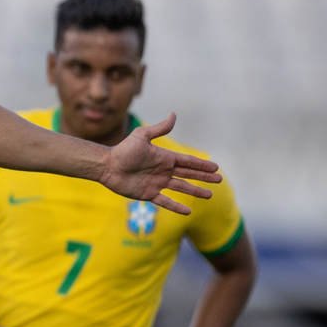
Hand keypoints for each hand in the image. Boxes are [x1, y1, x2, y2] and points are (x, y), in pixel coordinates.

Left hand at [102, 114, 220, 214]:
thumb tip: (174, 114)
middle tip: (219, 180)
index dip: (202, 164)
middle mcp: (163, 171)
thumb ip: (159, 128)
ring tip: (209, 195)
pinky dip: (176, 206)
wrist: (107, 166)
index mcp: (164, 158)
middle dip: (204, 177)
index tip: (216, 167)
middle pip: (188, 174)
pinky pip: (165, 201)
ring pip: (181, 188)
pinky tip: (187, 211)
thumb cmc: (123, 150)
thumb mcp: (142, 136)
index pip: (188, 162)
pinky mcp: (148, 194)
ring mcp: (157, 183)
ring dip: (195, 191)